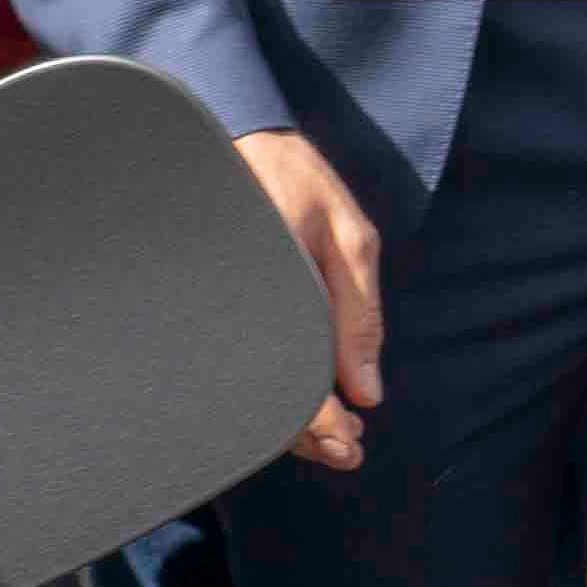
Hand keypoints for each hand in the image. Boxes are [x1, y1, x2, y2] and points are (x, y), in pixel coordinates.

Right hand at [230, 130, 379, 469]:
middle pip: (263, 396)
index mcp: (275, 294)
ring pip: (247, 386)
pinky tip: (298, 399)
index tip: (348, 445)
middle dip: (305, 435)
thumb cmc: (295, 180)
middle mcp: (241, 310)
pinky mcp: (219, 307)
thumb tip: (367, 392)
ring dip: (289, 420)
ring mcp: (224, 311)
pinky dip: (269, 388)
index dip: (319, 424)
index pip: (292, 380)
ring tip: (330, 438)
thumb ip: (359, 315)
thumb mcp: (349, 237)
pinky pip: (239, 359)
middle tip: (346, 451)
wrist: (236, 135)